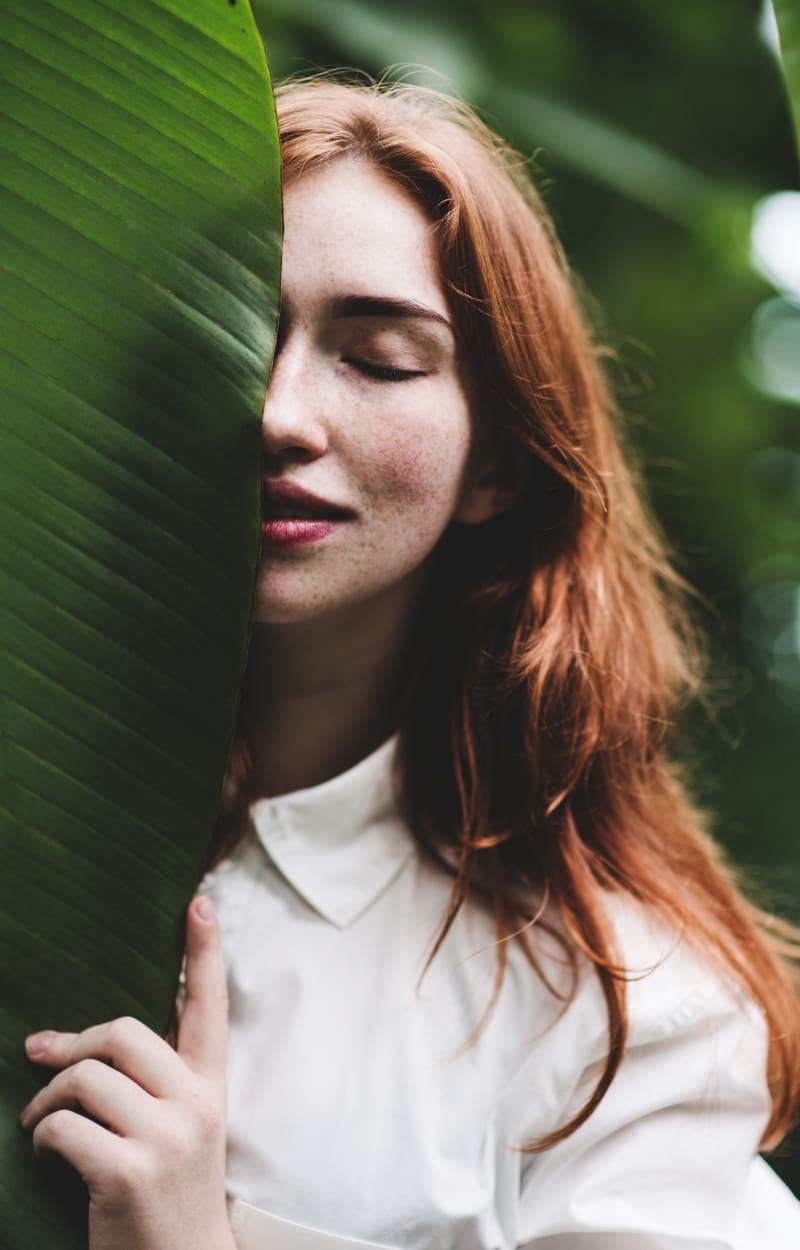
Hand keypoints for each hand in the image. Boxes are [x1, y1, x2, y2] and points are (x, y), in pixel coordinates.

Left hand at [19, 896, 235, 1249]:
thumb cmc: (167, 1197)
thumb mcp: (179, 1132)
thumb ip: (154, 1084)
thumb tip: (78, 1044)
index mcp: (210, 1090)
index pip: (210, 1008)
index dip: (205, 953)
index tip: (198, 903)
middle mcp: (195, 1106)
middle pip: (124, 1032)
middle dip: (73, 1044)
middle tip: (41, 1054)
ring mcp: (164, 1139)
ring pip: (87, 1077)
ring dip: (48, 1099)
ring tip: (40, 1122)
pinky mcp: (127, 1172)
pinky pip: (65, 1127)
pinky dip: (43, 1135)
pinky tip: (47, 1151)